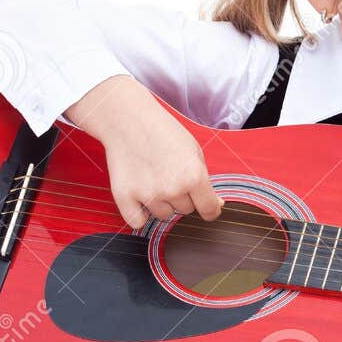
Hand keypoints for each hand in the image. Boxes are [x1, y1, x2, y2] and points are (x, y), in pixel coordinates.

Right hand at [68, 75, 224, 227]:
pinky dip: (139, 213)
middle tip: (168, 173)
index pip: (209, 210)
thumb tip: (216, 205)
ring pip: (163, 215)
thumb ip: (205, 179)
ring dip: (160, 202)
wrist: (128, 119)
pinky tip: (139, 194)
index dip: (210, 210)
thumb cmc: (162, 132)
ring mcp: (148, 195)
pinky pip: (137, 221)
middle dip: (181, 196)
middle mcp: (173, 189)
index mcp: (194, 176)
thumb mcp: (194, 150)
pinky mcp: (125, 197)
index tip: (207, 208)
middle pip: (185, 210)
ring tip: (152, 177)